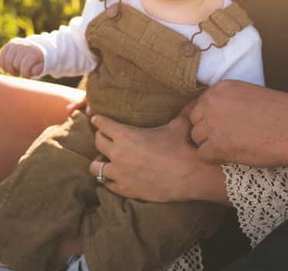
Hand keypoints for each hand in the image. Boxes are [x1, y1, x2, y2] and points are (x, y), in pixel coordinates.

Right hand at [0, 41, 43, 77]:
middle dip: (17, 72)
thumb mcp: (42, 67)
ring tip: (16, 71)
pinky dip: (3, 65)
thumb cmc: (38, 62)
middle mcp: (24, 46)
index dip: (25, 75)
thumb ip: (37, 70)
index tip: (28, 75)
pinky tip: (8, 69)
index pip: (24, 68)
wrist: (36, 49)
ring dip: (10, 70)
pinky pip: (2, 58)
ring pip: (6, 62)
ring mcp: (15, 44)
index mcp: (34, 52)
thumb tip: (31, 71)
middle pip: (15, 65)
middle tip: (21, 72)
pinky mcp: (9, 45)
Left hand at [88, 110, 227, 203]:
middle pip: (97, 142)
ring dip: (100, 162)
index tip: (96, 119)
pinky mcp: (126, 190)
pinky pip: (107, 184)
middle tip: (105, 137)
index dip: (99, 120)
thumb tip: (190, 98)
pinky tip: (116, 177)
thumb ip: (178, 110)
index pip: (102, 124)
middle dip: (100, 137)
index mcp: (126, 135)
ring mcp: (120, 174)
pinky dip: (110, 180)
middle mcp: (118, 154)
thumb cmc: (184, 148)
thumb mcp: (179, 124)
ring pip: (95, 167)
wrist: (192, 177)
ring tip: (107, 160)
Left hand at [189, 80, 287, 167]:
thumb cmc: (282, 113)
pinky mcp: (218, 145)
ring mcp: (213, 123)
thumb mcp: (250, 95)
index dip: (209, 117)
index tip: (220, 126)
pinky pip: (203, 154)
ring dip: (209, 144)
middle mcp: (213, 102)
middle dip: (206, 130)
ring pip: (196, 137)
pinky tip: (230, 156)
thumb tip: (218, 115)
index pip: (200, 103)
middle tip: (224, 139)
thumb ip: (230, 101)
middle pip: (195, 120)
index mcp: (222, 87)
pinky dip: (214, 158)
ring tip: (230, 148)